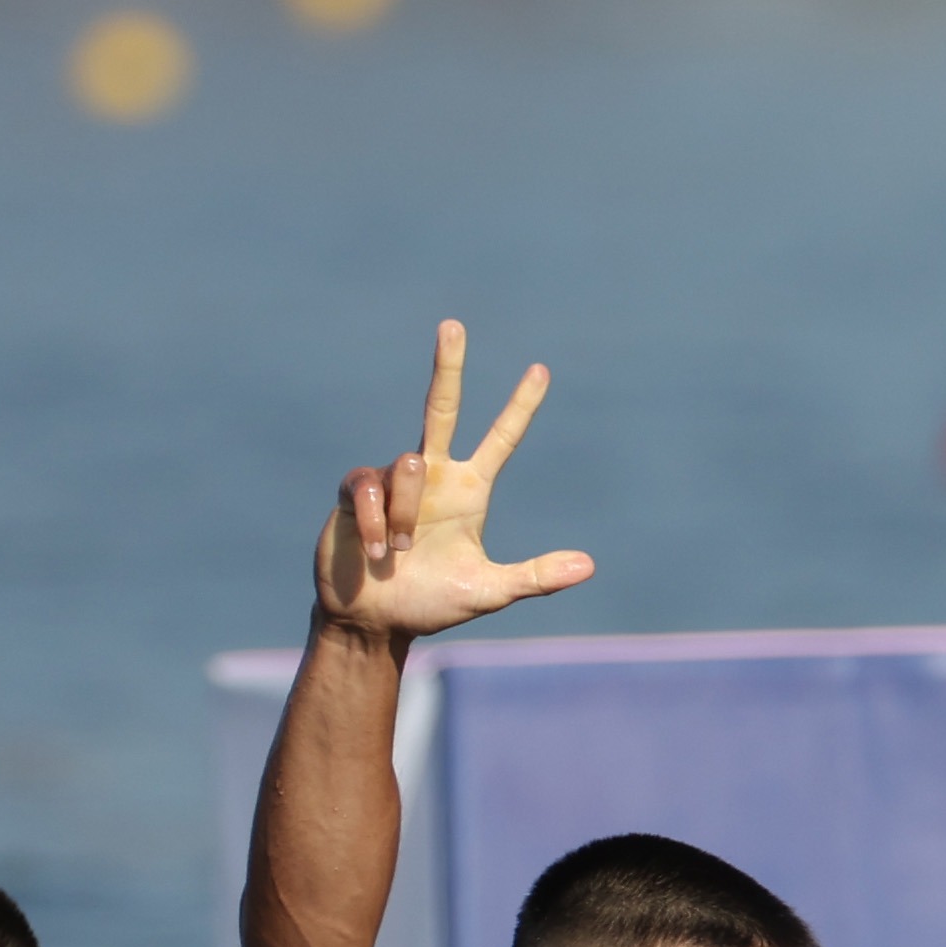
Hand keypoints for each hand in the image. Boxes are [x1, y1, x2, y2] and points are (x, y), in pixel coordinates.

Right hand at [312, 320, 595, 644]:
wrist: (372, 622)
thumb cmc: (430, 605)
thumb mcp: (487, 592)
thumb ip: (534, 576)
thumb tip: (588, 565)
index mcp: (469, 490)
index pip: (501, 439)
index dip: (520, 406)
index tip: (541, 370)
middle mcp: (433, 475)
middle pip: (443, 406)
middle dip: (448, 366)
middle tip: (453, 325)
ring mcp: (393, 479)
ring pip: (406, 466)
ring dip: (404, 515)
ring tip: (397, 552)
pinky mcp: (357, 490)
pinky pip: (369, 486)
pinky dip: (375, 521)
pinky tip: (373, 550)